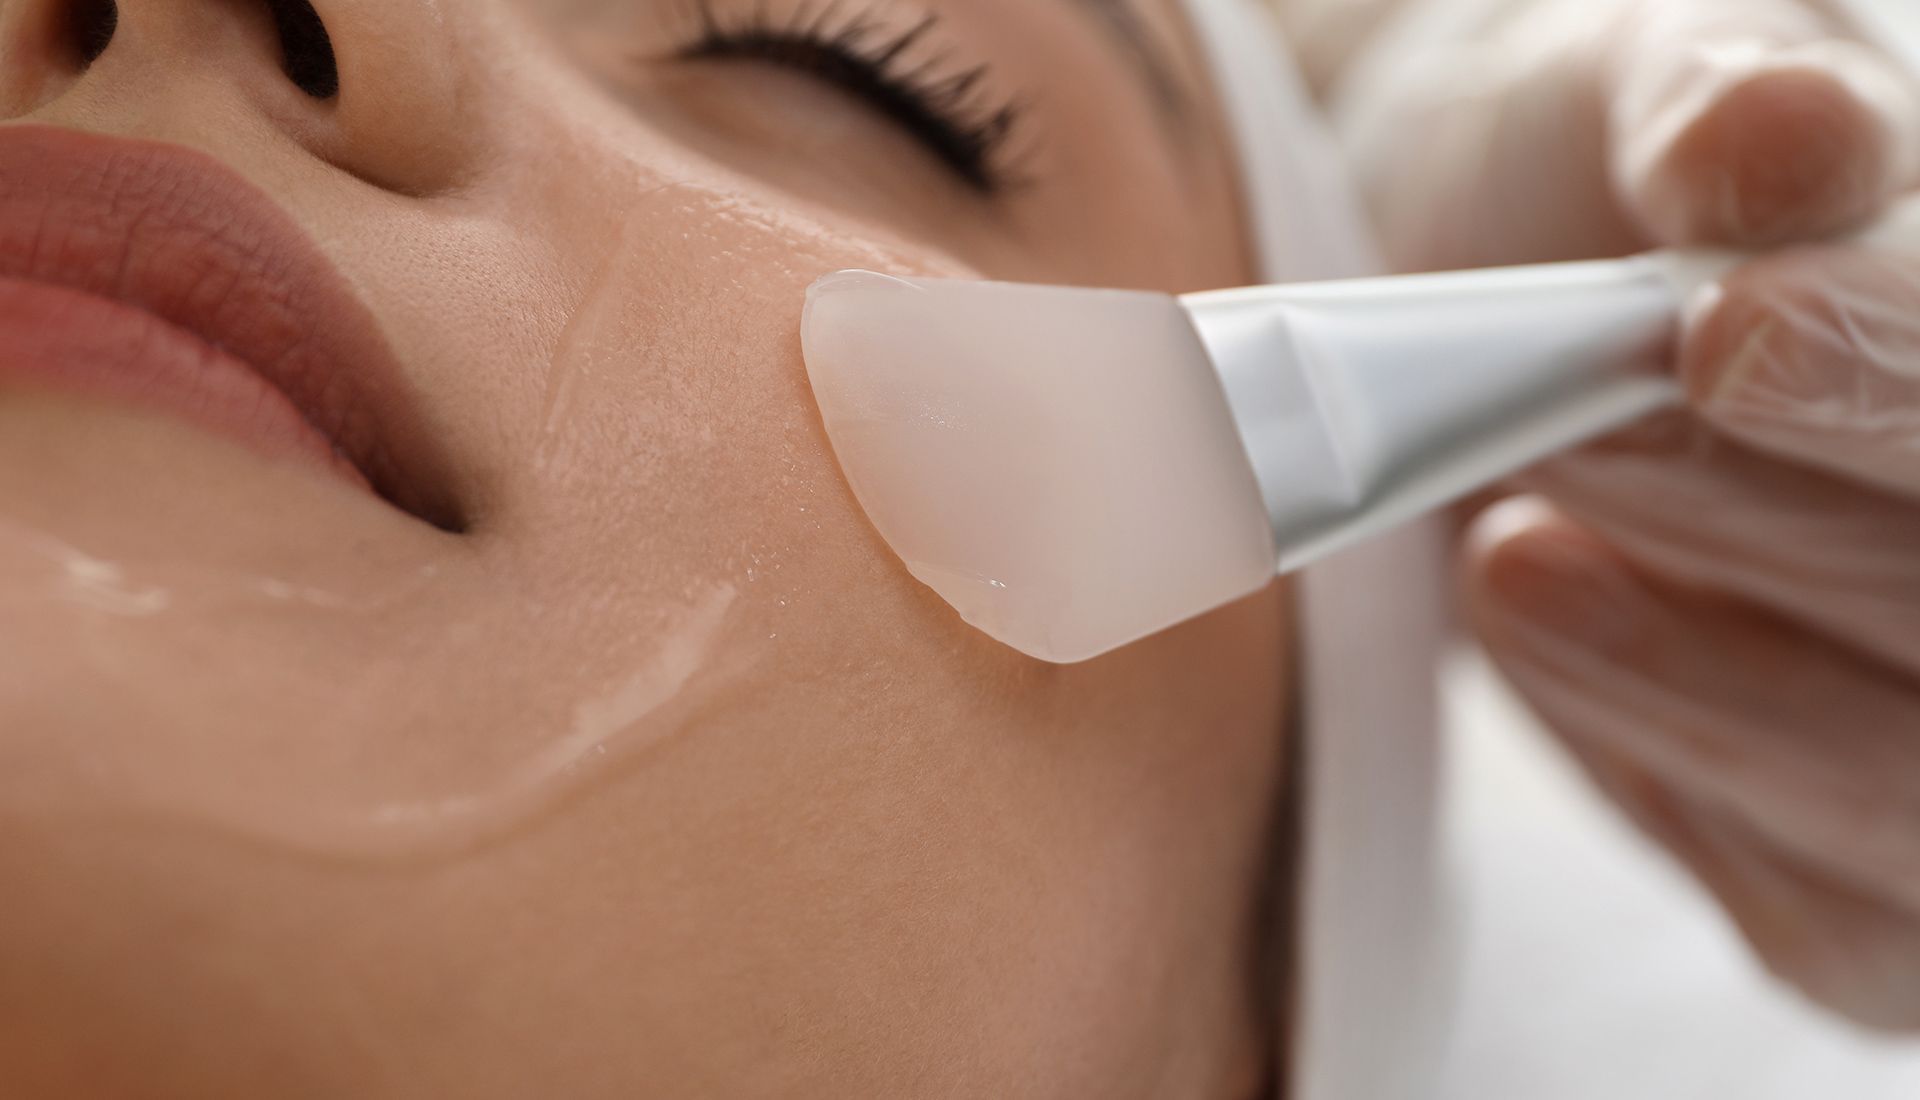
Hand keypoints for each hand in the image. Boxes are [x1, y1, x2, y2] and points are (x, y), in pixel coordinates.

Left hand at [1339, 0, 1919, 1029]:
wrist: (1487, 324)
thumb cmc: (1607, 196)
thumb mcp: (1644, 93)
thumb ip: (1717, 99)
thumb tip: (1772, 130)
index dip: (1905, 385)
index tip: (1721, 328)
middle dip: (1757, 517)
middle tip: (1556, 425)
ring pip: (1904, 788)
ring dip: (1683, 670)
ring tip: (1510, 549)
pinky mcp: (1856, 888)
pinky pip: (1807, 905)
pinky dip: (1664, 775)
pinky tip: (1557, 641)